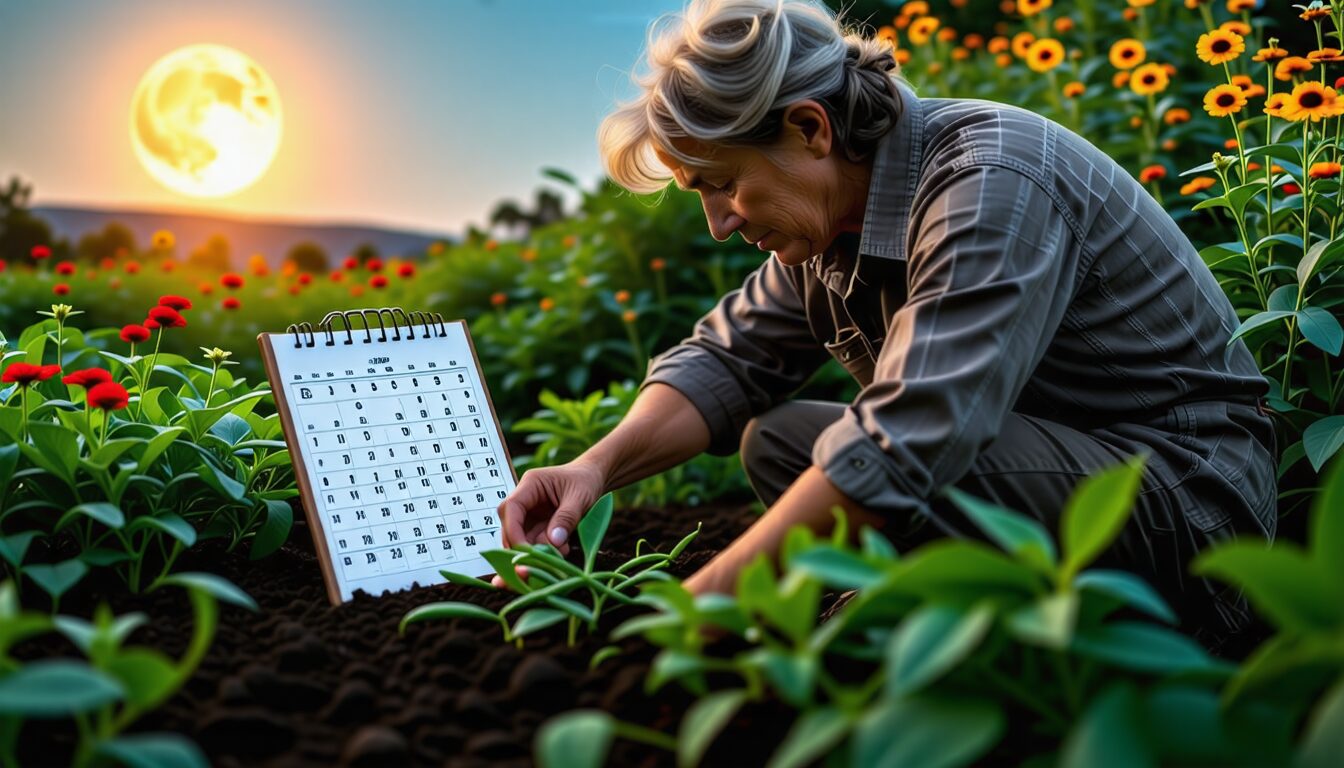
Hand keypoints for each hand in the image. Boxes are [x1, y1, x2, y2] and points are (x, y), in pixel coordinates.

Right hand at [492, 461, 605, 589]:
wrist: (593, 478)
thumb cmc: (586, 481)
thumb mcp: (580, 497)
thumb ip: (566, 518)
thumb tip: (553, 542)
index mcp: (531, 484)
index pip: (511, 508)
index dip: (513, 532)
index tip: (525, 552)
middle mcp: (524, 500)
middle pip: (510, 527)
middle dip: (522, 548)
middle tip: (540, 563)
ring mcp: (528, 514)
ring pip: (520, 539)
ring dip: (537, 552)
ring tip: (561, 552)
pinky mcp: (535, 526)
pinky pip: (533, 544)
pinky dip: (545, 552)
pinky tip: (562, 550)